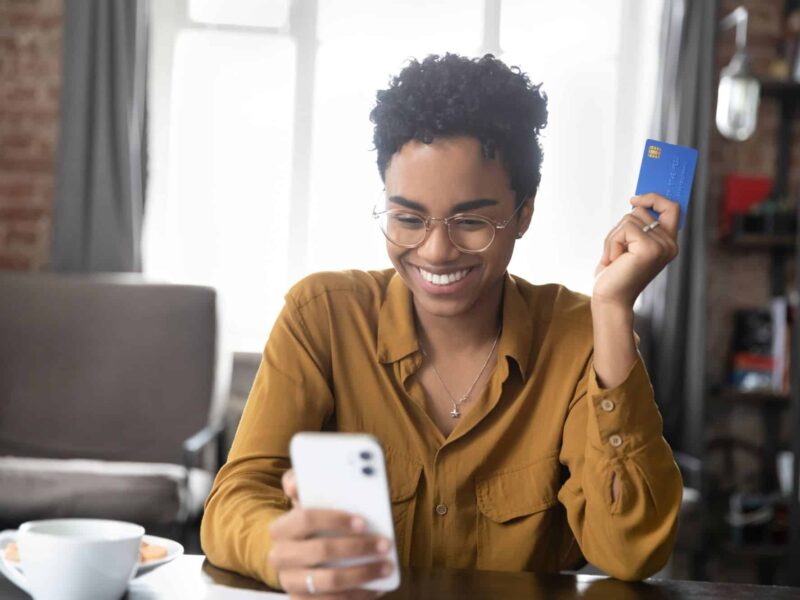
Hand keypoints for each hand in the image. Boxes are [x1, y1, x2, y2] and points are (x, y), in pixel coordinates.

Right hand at [267, 469, 392, 598]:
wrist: (295, 554)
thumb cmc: (312, 524)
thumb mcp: (307, 502)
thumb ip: (306, 485)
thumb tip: (296, 482)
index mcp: (281, 527)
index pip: (306, 518)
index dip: (335, 519)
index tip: (363, 522)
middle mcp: (280, 556)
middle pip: (321, 551)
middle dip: (357, 548)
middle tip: (385, 544)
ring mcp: (290, 582)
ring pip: (329, 582)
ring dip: (363, 575)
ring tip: (386, 567)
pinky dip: (358, 596)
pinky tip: (377, 586)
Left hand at [593, 193, 679, 308]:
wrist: (611, 299)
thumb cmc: (616, 274)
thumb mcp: (629, 245)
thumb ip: (638, 226)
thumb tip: (636, 202)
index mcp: (667, 242)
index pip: (672, 207)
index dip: (654, 198)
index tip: (635, 199)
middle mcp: (669, 244)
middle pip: (641, 210)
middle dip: (620, 228)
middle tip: (618, 251)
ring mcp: (662, 246)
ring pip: (630, 218)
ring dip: (614, 237)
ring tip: (616, 257)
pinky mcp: (649, 248)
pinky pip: (624, 228)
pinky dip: (612, 243)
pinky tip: (615, 260)